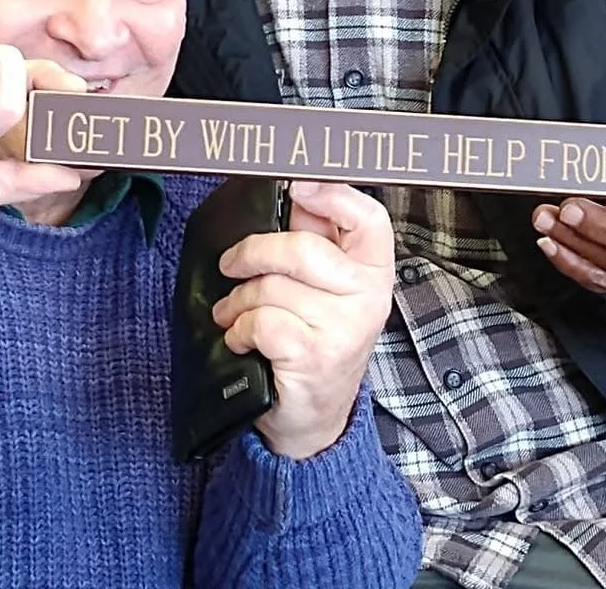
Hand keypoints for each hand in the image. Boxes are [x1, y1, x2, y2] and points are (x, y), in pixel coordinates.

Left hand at [212, 181, 394, 459]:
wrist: (314, 419)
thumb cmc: (315, 342)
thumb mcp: (328, 292)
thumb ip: (316, 243)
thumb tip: (291, 194)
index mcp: (374, 270)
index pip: (369, 218)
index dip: (332, 196)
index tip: (297, 185)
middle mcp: (368, 296)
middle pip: (302, 248)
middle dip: (253, 253)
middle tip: (231, 264)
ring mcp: (344, 327)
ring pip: (271, 287)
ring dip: (238, 301)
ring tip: (234, 314)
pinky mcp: (314, 355)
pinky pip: (261, 321)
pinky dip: (240, 329)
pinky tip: (243, 339)